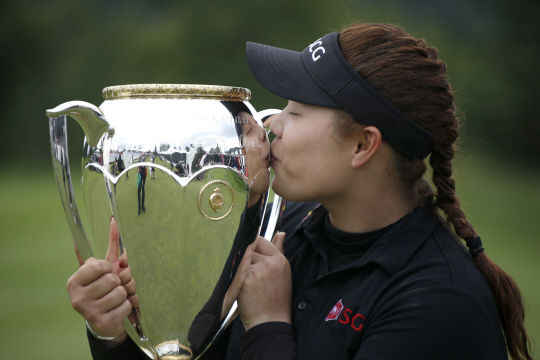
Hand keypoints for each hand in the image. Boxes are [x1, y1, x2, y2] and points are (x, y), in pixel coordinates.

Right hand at [67, 216, 131, 346]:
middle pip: (113, 279)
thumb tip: (114, 221)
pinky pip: (126, 306)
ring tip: (116, 299)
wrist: (103, 322)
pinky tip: (118, 310)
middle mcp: (78, 297)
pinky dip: (128, 306)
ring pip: (121, 292)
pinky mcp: (103, 322)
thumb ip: (110, 249)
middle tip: (113, 288)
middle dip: (119, 282)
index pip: (97, 265)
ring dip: (124, 295)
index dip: (108, 267)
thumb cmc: (103, 291)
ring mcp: (89, 311)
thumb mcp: (103, 270)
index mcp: (75, 281)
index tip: (106, 271)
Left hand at [235, 232, 291, 330]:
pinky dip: (238, 278)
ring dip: (243, 269)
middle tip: (255, 277)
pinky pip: (237, 270)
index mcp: (280, 260)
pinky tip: (245, 288)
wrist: (270, 321)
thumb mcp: (283, 272)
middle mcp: (269, 263)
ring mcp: (257, 270)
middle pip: (250, 249)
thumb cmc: (277, 298)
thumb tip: (280, 233)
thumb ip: (279, 250)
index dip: (256, 250)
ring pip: (242, 259)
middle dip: (249, 260)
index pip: (261, 241)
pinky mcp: (245, 278)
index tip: (256, 262)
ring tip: (251, 283)